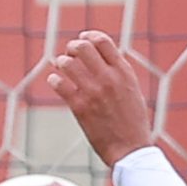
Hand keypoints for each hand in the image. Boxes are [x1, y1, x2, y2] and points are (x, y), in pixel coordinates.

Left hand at [45, 30, 156, 168]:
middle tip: (70, 54)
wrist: (130, 149)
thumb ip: (118, 72)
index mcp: (124, 72)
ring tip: (61, 67)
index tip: (83, 38)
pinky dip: (54, 79)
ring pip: (68, 63)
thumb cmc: (132, 122)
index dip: (89, 36)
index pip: (103, 41)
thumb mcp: (132, 90)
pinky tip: (55, 81)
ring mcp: (93, 92)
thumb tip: (102, 57)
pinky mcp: (80, 107)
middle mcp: (109, 79)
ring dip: (61, 62)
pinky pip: (59, 84)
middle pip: (83, 47)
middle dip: (72, 47)